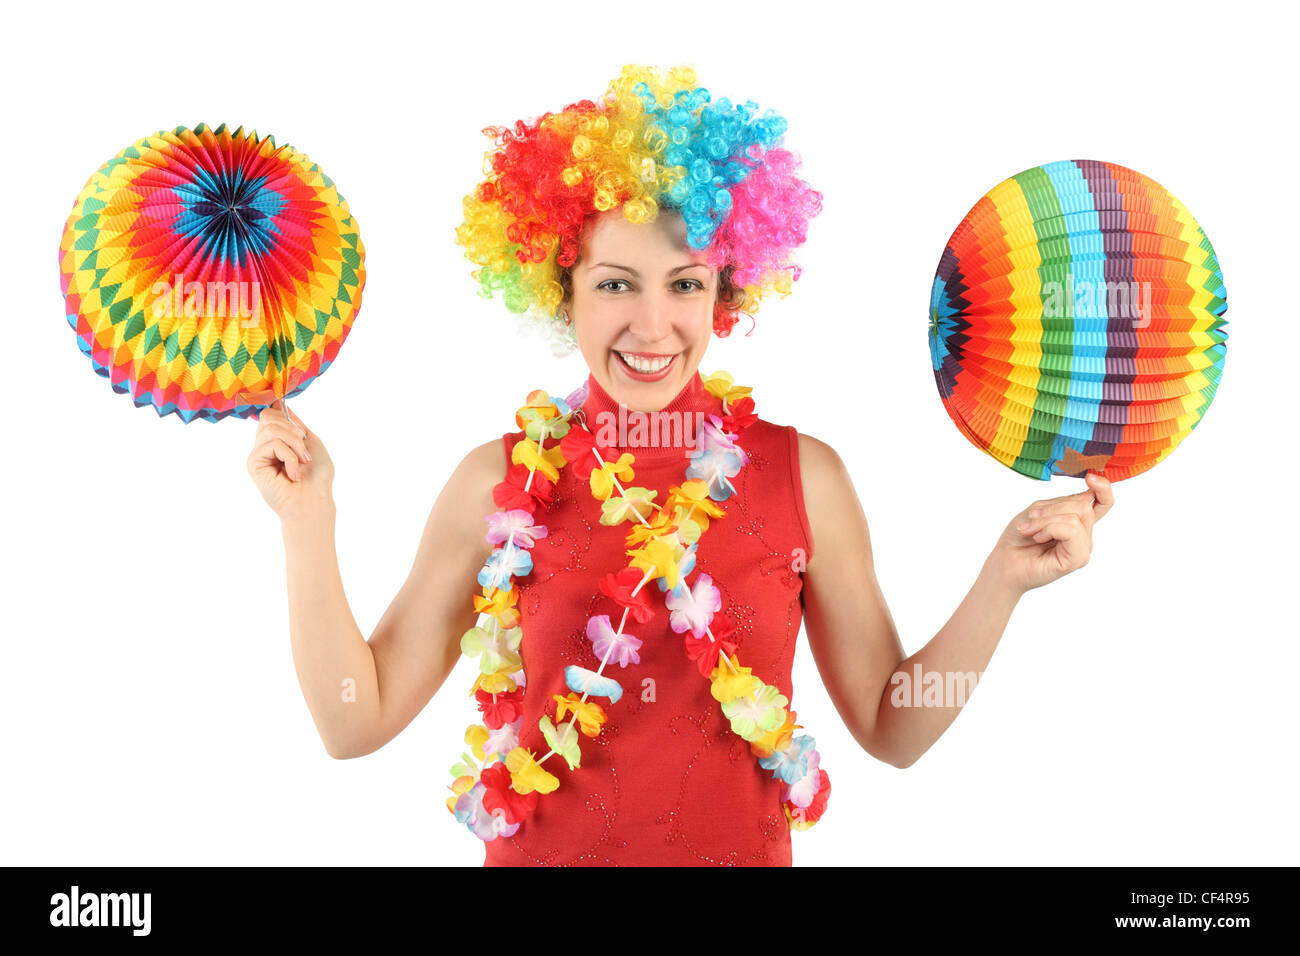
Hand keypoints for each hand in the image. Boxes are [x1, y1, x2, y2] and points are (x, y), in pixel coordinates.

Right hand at [246, 400, 334, 519]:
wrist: (315, 500)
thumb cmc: (317, 477)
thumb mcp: (310, 442)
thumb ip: (294, 423)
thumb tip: (277, 403)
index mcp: (277, 440)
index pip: (270, 413)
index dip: (282, 414)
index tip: (298, 429)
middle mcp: (264, 445)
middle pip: (268, 417)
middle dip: (293, 431)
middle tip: (305, 453)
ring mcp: (257, 454)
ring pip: (271, 429)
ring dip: (294, 444)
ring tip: (302, 463)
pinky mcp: (253, 463)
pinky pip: (271, 444)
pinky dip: (289, 456)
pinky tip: (293, 474)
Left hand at [985, 472, 1114, 594]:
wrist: (1005, 561)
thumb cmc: (1019, 538)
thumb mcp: (1038, 510)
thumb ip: (1063, 503)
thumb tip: (1089, 496)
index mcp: (1076, 521)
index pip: (1103, 503)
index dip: (1103, 488)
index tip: (1090, 477)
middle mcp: (1084, 534)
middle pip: (1083, 506)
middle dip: (1052, 509)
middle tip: (1031, 519)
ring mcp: (1083, 547)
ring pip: (1075, 517)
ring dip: (1046, 520)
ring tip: (1030, 531)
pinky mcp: (1078, 559)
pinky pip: (1071, 530)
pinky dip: (1050, 529)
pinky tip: (1038, 538)